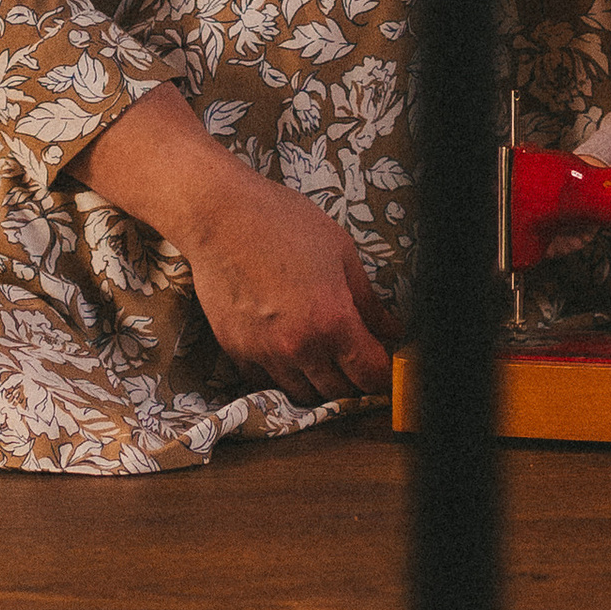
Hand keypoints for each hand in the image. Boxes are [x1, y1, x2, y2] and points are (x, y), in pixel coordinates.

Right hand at [78, 85, 398, 399]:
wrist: (219, 216)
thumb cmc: (283, 223)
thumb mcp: (340, 253)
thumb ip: (368, 300)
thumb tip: (391, 329)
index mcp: (332, 321)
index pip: (370, 374)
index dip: (384, 374)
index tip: (383, 363)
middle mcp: (299, 347)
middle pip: (339, 392)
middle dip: (354, 379)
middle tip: (354, 356)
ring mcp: (265, 353)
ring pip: (303, 393)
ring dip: (319, 380)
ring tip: (322, 353)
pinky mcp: (236, 350)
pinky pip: (267, 381)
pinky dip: (283, 372)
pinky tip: (287, 347)